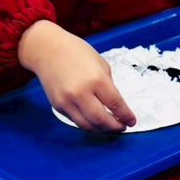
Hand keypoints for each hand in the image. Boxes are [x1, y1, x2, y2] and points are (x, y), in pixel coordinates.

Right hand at [18, 20, 135, 132]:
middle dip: (115, 127)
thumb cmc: (77, 52)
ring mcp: (67, 101)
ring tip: (110, 127)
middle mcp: (81, 93)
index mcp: (97, 80)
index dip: (126, 115)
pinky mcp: (58, 106)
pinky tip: (95, 122)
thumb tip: (114, 104)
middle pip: (101, 120)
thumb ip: (108, 85)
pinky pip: (76, 120)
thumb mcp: (101, 64)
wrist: (47, 50)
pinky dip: (88, 124)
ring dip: (101, 130)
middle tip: (122, 127)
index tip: (132, 121)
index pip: (115, 104)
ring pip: (87, 125)